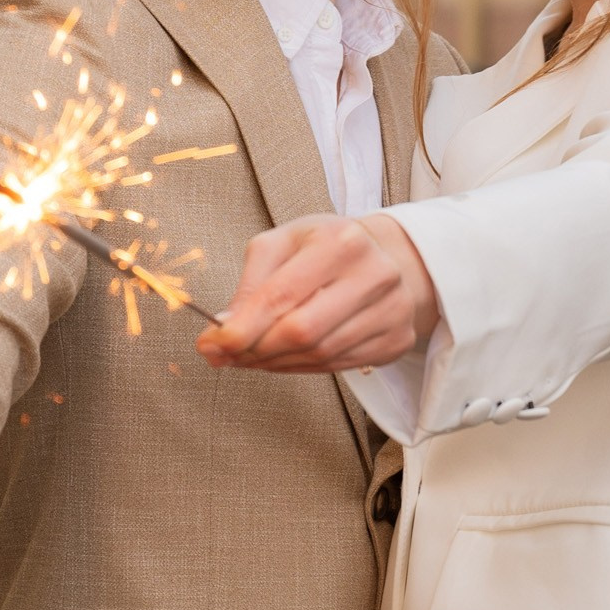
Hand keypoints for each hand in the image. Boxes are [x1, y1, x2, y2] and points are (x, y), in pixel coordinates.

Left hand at [198, 213, 438, 374]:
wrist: (384, 256)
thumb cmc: (324, 246)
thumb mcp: (281, 245)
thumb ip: (249, 286)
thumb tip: (221, 333)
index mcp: (341, 241)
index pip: (282, 294)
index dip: (243, 327)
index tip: (211, 345)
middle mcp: (375, 274)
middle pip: (302, 332)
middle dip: (256, 350)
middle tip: (227, 355)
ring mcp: (393, 309)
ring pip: (320, 355)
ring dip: (276, 363)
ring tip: (252, 356)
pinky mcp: (398, 339)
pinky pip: (339, 366)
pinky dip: (303, 367)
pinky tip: (285, 358)